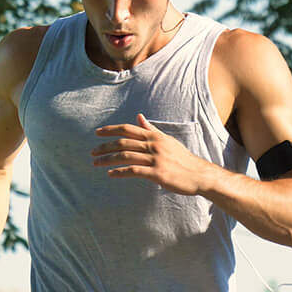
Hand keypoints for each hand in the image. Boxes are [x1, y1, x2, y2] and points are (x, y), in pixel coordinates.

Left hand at [92, 114, 211, 195]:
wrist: (199, 174)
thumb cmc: (182, 159)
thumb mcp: (167, 140)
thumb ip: (151, 130)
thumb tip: (139, 117)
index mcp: (155, 136)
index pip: (128, 129)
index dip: (111, 130)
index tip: (97, 133)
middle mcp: (154, 145)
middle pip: (123, 142)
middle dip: (105, 146)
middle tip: (92, 152)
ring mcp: (156, 159)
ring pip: (125, 156)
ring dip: (108, 159)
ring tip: (96, 163)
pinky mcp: (157, 174)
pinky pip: (134, 171)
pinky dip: (120, 172)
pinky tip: (111, 174)